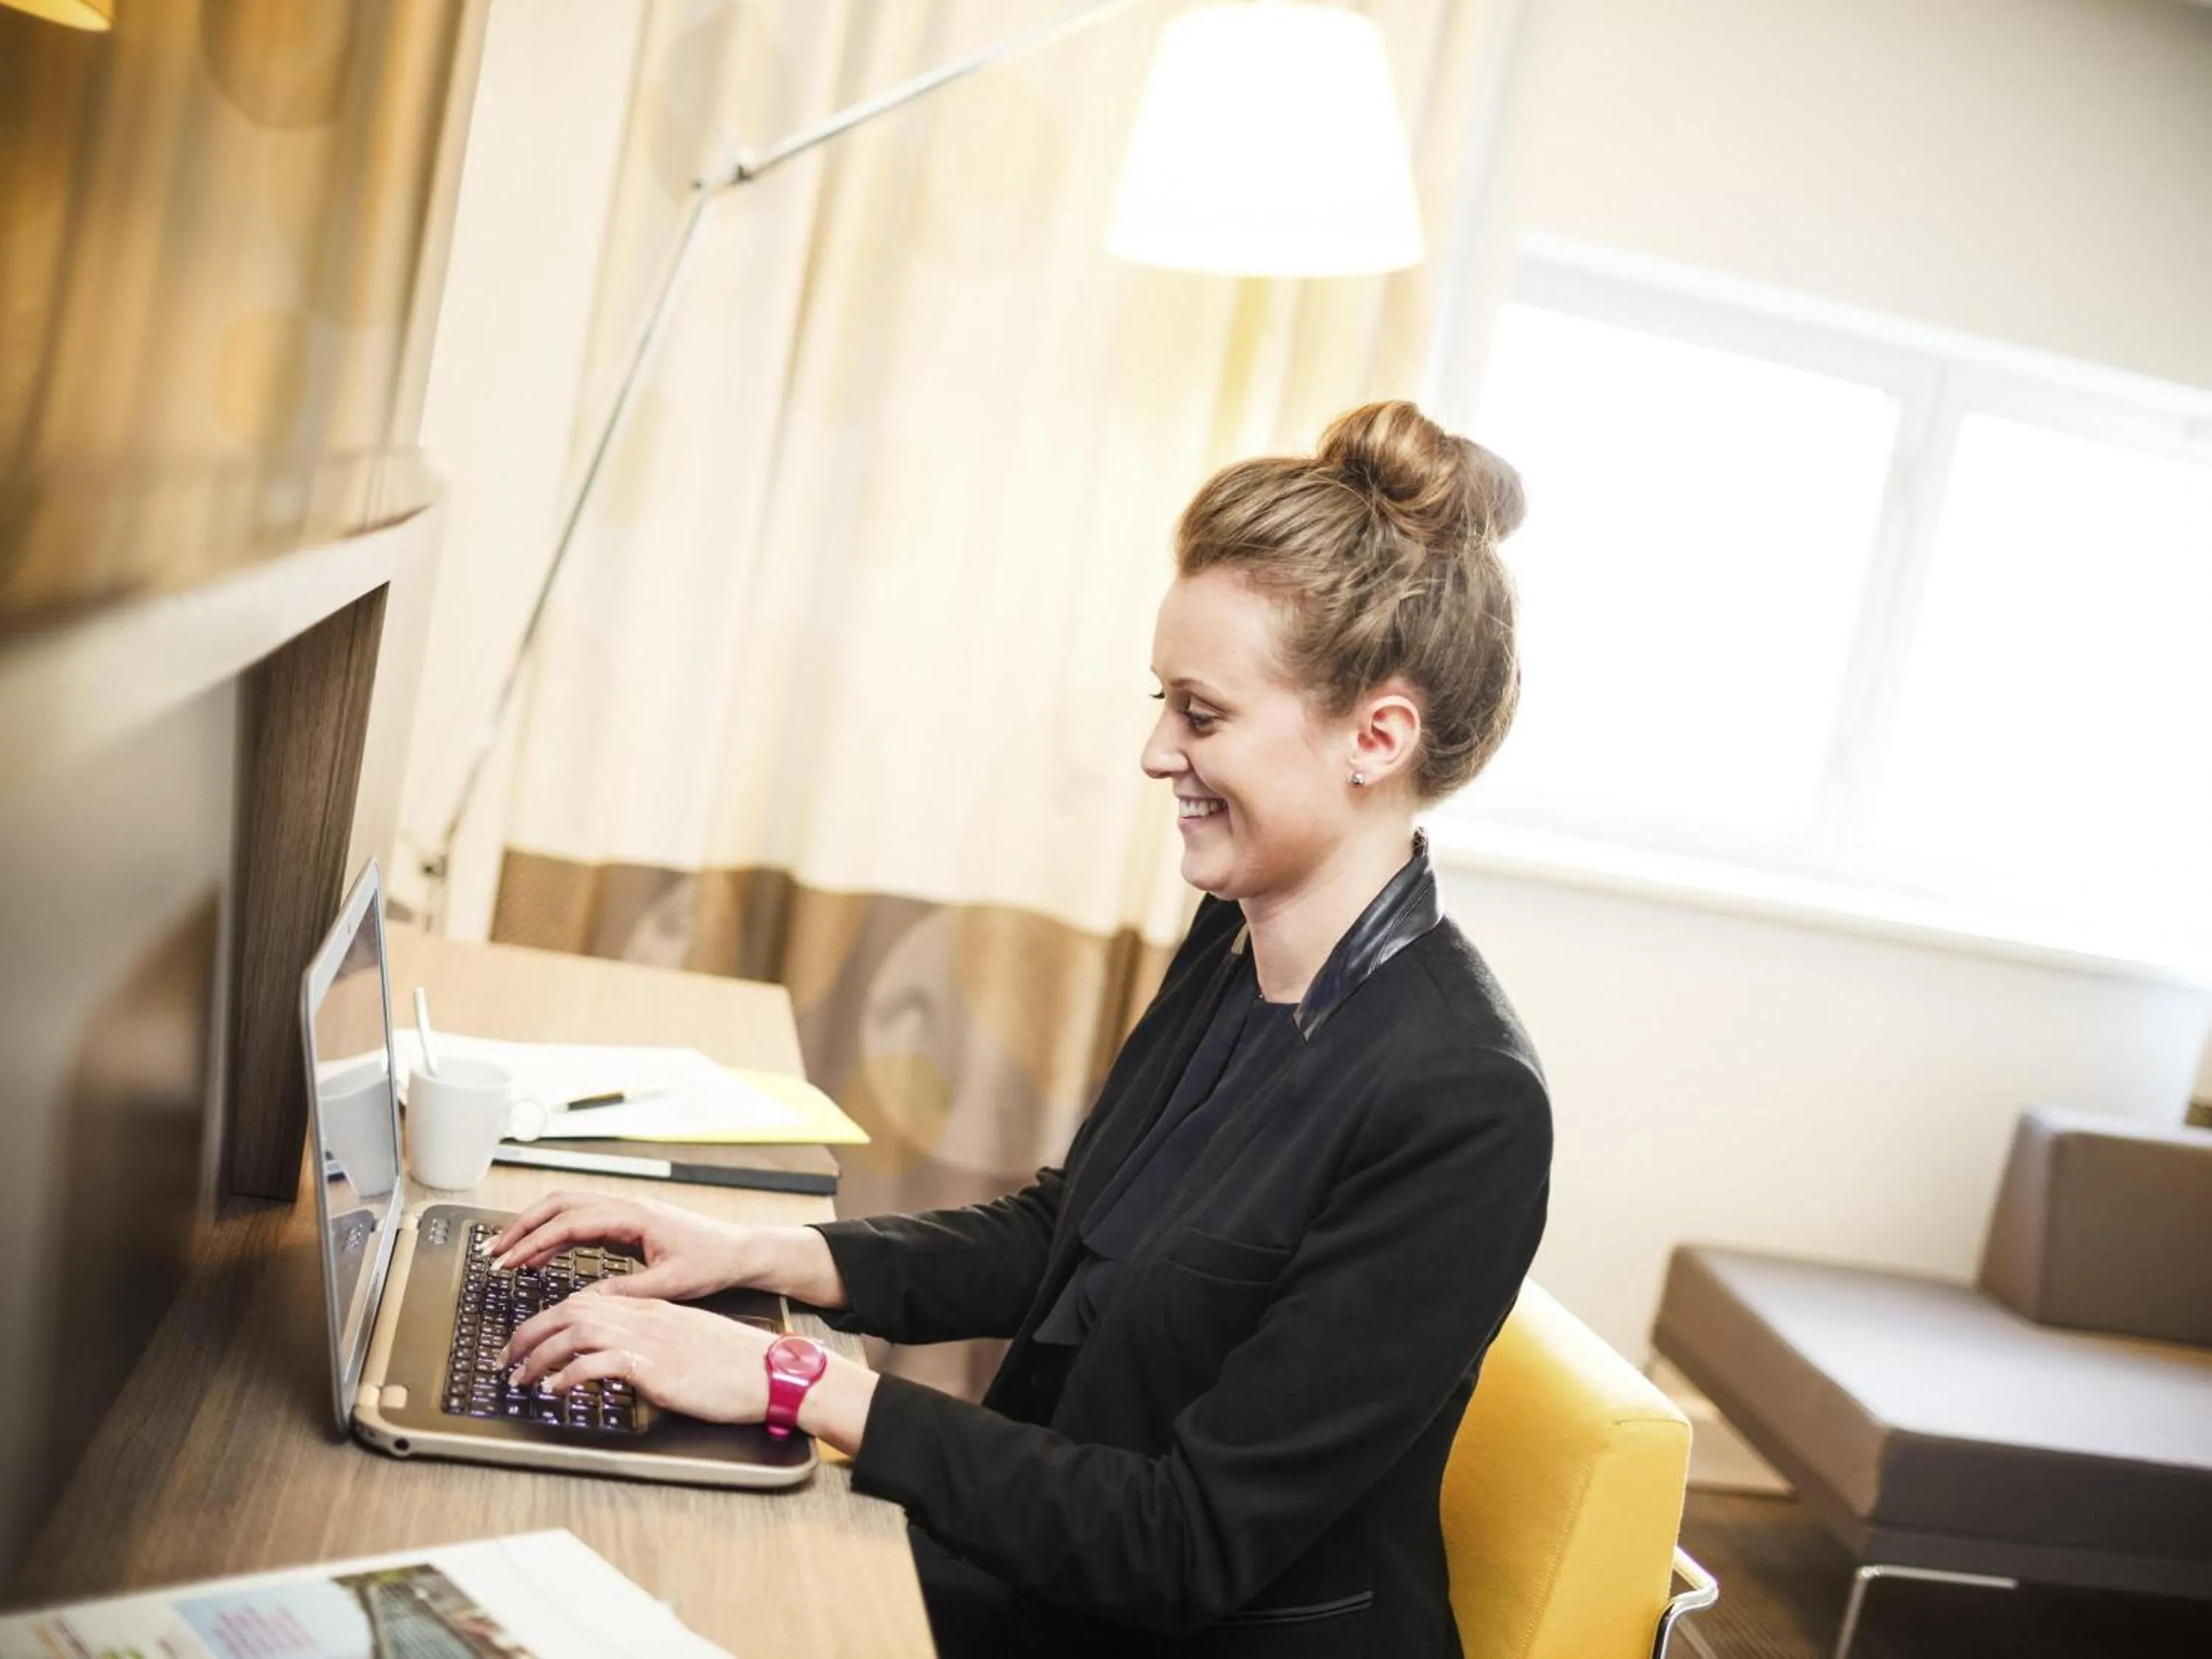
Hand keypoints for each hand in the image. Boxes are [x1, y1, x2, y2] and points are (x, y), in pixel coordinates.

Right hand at [486, 1191, 752, 1301]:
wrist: (739, 1251)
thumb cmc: (711, 1262)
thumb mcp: (669, 1285)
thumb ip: (626, 1292)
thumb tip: (586, 1303)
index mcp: (633, 1215)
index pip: (571, 1221)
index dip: (536, 1240)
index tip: (509, 1261)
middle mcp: (625, 1207)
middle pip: (560, 1204)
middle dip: (523, 1226)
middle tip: (494, 1252)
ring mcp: (624, 1213)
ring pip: (567, 1210)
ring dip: (535, 1230)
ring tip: (507, 1257)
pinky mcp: (626, 1225)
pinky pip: (581, 1225)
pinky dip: (555, 1239)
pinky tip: (539, 1261)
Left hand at [503, 1292, 770, 1422]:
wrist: (771, 1371)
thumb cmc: (735, 1365)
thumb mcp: (687, 1346)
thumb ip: (653, 1346)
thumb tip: (624, 1362)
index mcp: (652, 1308)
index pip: (587, 1301)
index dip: (548, 1320)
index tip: (526, 1342)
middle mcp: (645, 1316)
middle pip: (571, 1310)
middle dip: (529, 1333)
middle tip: (505, 1359)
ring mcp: (649, 1338)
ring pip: (576, 1331)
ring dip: (539, 1354)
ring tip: (520, 1378)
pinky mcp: (654, 1365)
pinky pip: (598, 1363)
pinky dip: (568, 1374)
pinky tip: (554, 1390)